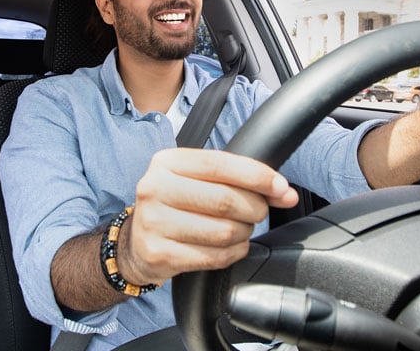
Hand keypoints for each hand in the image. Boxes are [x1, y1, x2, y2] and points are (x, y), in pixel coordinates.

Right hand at [117, 148, 297, 285]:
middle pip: (225, 199)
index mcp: (166, 162)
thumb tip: (284, 191)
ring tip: (240, 230)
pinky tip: (230, 247)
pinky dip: (233, 253)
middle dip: (254, 208)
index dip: (257, 176)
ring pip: (223, 231)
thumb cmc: (175, 205)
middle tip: (258, 212)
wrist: (135, 243)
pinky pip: (214, 257)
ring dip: (244, 233)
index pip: (220, 164)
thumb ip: (236, 179)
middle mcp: (155, 188)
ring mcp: (154, 223)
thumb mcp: (195, 180)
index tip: (281, 188)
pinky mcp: (158, 254)